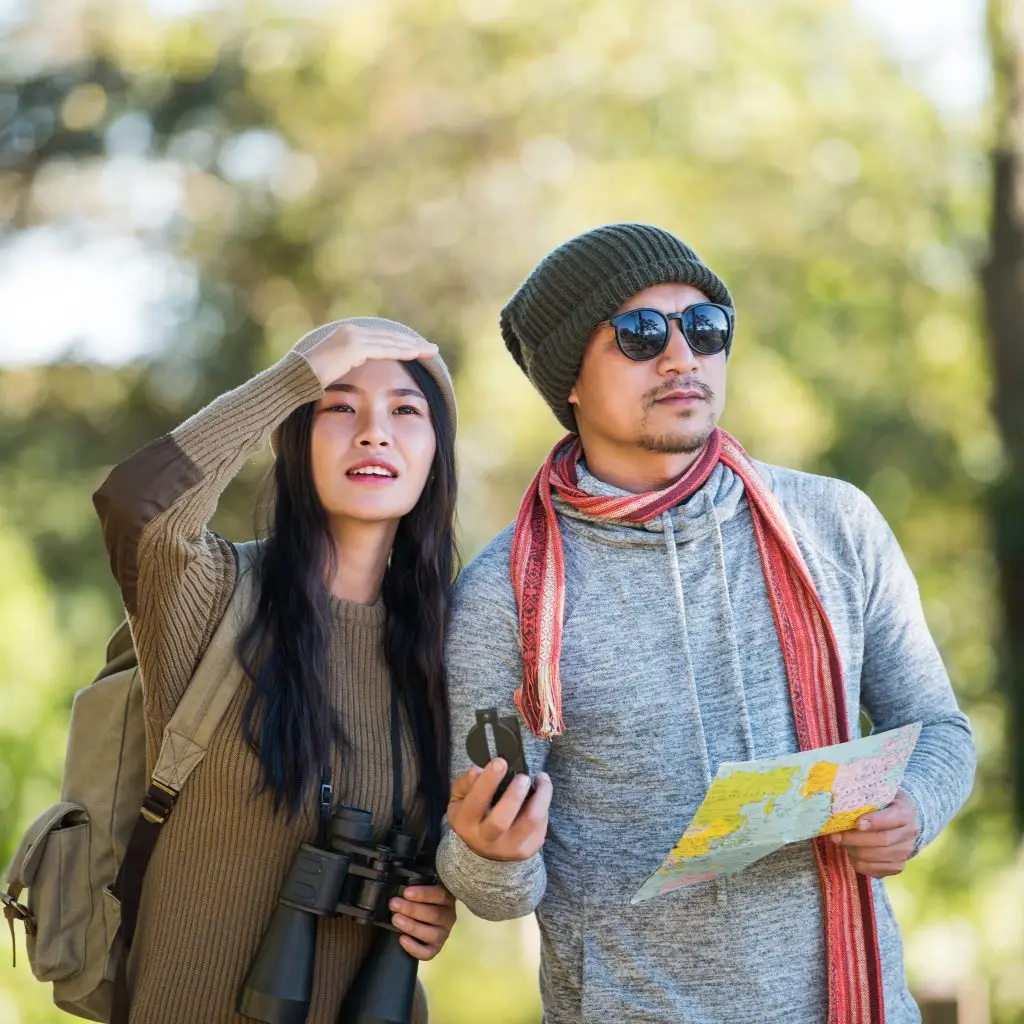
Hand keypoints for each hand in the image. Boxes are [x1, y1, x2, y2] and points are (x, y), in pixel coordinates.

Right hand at [303, 322, 437, 388]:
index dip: (401, 344)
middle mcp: (350, 332)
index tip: (418, 349)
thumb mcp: (331, 372)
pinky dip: (401, 350)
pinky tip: (416, 354)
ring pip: (390, 341)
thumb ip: (345, 368)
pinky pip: (384, 348)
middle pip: (389, 337)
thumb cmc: (308, 382)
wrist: (293, 380)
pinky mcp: (353, 346)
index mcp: (346, 336)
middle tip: (432, 348)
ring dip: (413, 346)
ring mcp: (352, 337)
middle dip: (412, 343)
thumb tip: (353, 373)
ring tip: (431, 351)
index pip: (381, 339)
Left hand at [389, 884, 455, 960]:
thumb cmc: (423, 899)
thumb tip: (402, 878)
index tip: (406, 892)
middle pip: (434, 914)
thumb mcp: (423, 889)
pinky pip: (428, 953)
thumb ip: (417, 884)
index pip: (439, 894)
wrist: (426, 918)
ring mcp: (443, 934)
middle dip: (412, 909)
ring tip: (396, 919)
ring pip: (432, 934)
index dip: (423, 894)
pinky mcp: (436, 948)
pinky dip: (415, 948)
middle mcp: (449, 917)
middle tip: (394, 904)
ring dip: (412, 926)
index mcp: (447, 899)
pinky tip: (402, 939)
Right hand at [447, 759, 551, 861]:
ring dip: (540, 797)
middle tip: (523, 777)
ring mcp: (508, 848)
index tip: (500, 762)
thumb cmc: (473, 816)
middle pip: (500, 821)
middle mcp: (485, 840)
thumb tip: (477, 771)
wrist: (484, 849)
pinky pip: (540, 826)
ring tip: (542, 779)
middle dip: (514, 795)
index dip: (488, 781)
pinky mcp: (526, 850)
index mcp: (465, 823)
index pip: (476, 802)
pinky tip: (541, 794)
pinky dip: (544, 806)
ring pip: (530, 823)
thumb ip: (466, 783)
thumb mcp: (461, 798)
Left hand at [828, 789, 918, 877]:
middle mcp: (910, 833)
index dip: (876, 821)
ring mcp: (905, 852)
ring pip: (876, 856)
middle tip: (835, 836)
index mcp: (906, 810)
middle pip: (882, 840)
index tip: (857, 823)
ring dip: (853, 851)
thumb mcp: (878, 794)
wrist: (900, 821)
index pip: (895, 817)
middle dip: (854, 839)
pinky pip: (875, 870)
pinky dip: (858, 863)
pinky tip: (850, 853)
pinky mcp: (898, 866)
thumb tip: (839, 803)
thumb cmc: (882, 803)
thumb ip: (865, 797)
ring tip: (840, 842)